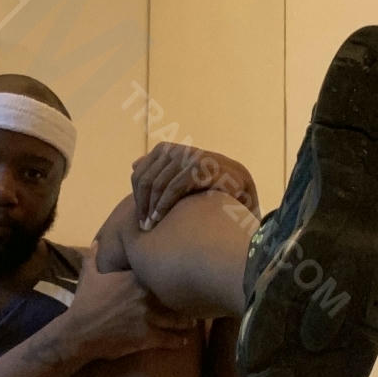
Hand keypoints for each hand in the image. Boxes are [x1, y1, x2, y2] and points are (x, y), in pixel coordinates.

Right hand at [57, 242, 197, 361]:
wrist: (80, 331)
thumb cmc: (85, 302)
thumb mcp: (88, 275)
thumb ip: (94, 257)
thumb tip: (97, 243)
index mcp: (136, 278)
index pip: (161, 273)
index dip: (172, 276)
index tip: (181, 277)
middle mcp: (147, 296)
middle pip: (173, 297)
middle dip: (185, 300)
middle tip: (194, 302)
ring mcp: (150, 317)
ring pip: (176, 320)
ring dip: (186, 322)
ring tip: (192, 323)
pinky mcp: (148, 337)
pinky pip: (169, 339)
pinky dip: (178, 341)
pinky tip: (183, 342)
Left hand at [132, 143, 258, 230]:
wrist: (243, 188)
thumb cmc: (209, 185)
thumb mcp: (183, 175)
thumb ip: (161, 170)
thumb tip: (134, 164)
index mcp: (168, 150)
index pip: (140, 172)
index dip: (136, 196)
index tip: (139, 217)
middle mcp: (178, 150)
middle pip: (146, 178)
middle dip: (142, 204)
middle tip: (143, 226)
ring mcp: (190, 156)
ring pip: (158, 183)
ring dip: (151, 208)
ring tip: (151, 226)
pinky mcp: (202, 167)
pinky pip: (174, 187)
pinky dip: (164, 205)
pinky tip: (161, 218)